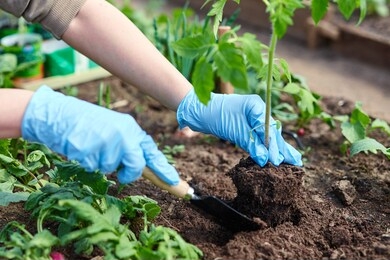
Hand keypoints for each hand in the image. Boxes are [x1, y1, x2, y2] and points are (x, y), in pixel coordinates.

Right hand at [22, 86, 178, 184]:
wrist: (59, 115)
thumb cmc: (87, 124)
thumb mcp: (113, 130)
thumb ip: (128, 145)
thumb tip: (141, 166)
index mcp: (131, 128)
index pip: (151, 151)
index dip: (163, 168)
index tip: (174, 181)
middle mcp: (124, 134)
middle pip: (136, 165)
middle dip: (129, 174)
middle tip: (121, 174)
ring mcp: (109, 141)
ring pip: (112, 168)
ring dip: (102, 163)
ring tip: (92, 146)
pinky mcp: (93, 150)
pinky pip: (95, 167)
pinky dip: (88, 162)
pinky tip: (82, 148)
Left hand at [177, 89, 301, 166]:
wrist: (197, 110)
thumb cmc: (214, 114)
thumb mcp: (234, 129)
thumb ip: (251, 143)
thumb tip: (265, 159)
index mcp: (256, 105)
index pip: (269, 128)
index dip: (274, 146)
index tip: (277, 160)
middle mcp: (258, 110)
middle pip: (273, 132)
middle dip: (282, 148)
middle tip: (295, 163)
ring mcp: (253, 118)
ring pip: (268, 136)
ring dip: (279, 149)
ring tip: (294, 161)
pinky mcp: (246, 126)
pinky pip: (260, 138)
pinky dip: (267, 147)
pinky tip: (277, 156)